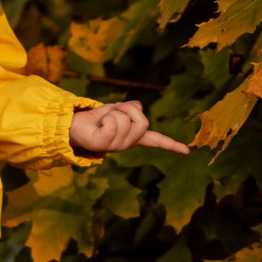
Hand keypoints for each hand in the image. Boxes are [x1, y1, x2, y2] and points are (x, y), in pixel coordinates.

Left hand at [70, 100, 187, 156]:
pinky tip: (99, 125)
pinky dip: (106, 116)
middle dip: (128, 109)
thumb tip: (134, 108)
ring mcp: (116, 146)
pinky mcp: (104, 144)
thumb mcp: (119, 109)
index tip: (187, 152)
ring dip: (114, 111)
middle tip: (114, 111)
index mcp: (133, 136)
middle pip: (143, 120)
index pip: (156, 140)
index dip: (172, 145)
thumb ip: (131, 108)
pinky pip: (114, 122)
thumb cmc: (97, 118)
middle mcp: (127, 144)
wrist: (74, 124)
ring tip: (103, 119)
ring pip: (126, 119)